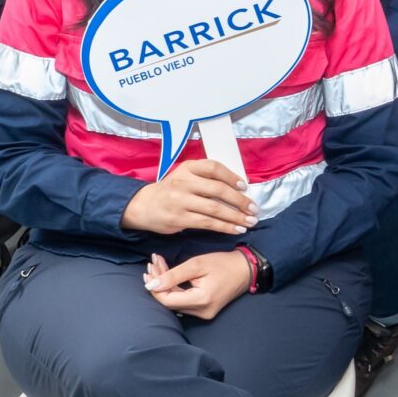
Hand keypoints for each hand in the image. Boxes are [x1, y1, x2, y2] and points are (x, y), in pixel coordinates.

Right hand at [123, 156, 257, 235]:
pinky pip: (207, 223)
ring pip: (214, 209)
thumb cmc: (170, 191)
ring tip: (250, 222)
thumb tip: (237, 187)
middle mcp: (183, 183)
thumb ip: (205, 179)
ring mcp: (181, 201)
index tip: (244, 186)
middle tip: (254, 209)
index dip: (231, 176)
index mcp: (187, 168)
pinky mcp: (179, 219)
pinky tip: (236, 229)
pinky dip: (225, 227)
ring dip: (236, 216)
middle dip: (240, 200)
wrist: (143, 205)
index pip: (213, 167)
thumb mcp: (184, 177)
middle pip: (217, 190)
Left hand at [144, 250, 249, 320]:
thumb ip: (173, 275)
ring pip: (176, 301)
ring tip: (159, 266)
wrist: (246, 269)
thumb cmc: (223, 263)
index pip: (167, 300)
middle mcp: (202, 312)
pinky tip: (169, 276)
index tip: (149, 270)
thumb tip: (150, 285)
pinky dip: (174, 288)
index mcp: (201, 300)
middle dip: (159, 282)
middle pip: (170, 301)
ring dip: (165, 284)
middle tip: (153, 263)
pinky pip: (184, 302)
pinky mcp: (205, 310)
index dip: (155, 287)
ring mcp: (204, 313)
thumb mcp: (197, 264)